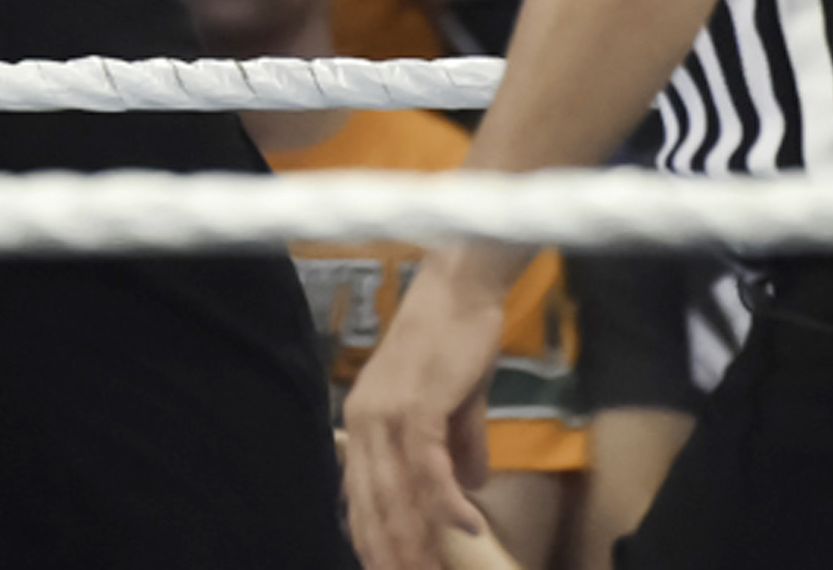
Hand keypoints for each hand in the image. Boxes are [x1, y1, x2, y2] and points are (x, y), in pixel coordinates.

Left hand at [345, 245, 517, 569]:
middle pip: (374, 506)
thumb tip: (472, 488)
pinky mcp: (417, 405)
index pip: (360, 497)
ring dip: (420, 540)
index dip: (373, 540)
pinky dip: (446, 502)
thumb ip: (459, 446)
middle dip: (395, 552)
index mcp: (364, 423)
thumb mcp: (455, 403)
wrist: (461, 288)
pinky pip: (428, 468)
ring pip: (398, 495)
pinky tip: (465, 528)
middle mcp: (364, 422)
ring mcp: (387, 413)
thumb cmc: (456, 340)